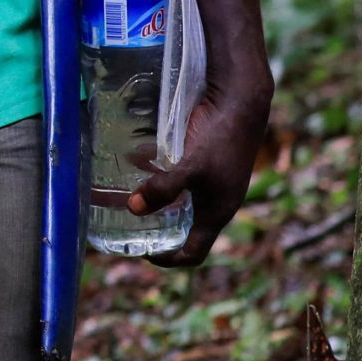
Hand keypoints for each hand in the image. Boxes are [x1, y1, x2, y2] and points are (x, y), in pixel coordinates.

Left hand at [128, 75, 270, 267]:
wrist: (240, 101)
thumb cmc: (221, 139)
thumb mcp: (192, 167)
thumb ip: (164, 188)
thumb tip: (133, 209)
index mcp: (216, 213)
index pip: (194, 252)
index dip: (169, 259)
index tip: (143, 253)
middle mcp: (213, 201)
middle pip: (184, 228)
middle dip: (156, 229)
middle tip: (125, 222)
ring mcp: (209, 180)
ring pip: (178, 199)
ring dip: (153, 199)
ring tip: (121, 194)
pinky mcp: (203, 160)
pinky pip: (177, 176)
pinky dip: (156, 174)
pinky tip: (135, 161)